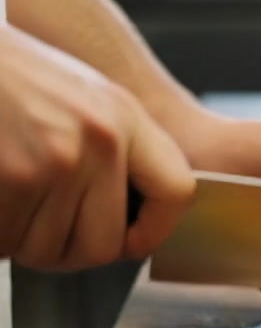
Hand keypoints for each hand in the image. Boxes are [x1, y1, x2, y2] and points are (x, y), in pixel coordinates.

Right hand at [0, 27, 195, 269]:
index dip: (152, 232)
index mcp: (122, 115)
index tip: (127, 240)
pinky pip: (8, 242)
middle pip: (103, 245)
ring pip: (48, 251)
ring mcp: (58, 160)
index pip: (176, 192)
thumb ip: (110, 149)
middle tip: (38, 226)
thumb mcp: (78, 96)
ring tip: (7, 196)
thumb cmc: (6, 77)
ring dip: (21, 239)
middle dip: (66, 250)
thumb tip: (130, 221)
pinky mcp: (16, 176)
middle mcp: (100, 139)